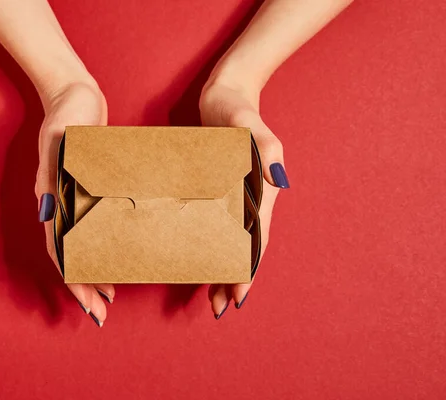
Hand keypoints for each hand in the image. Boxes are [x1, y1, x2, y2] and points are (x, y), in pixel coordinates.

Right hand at [35, 81, 113, 326]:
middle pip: (72, 255)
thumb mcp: (57, 141)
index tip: (90, 302)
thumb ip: (51, 174)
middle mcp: (60, 205)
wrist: (74, 93)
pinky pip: (94, 225)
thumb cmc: (66, 116)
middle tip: (102, 311)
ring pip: (83, 245)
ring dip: (94, 271)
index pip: (61, 251)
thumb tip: (47, 213)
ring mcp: (73, 199)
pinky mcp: (88, 190)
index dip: (75, 280)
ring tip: (110, 293)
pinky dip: (103, 245)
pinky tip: (118, 252)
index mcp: (51, 198)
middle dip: (85, 286)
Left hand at [199, 81, 288, 318]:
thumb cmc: (237, 110)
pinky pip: (219, 226)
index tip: (238, 295)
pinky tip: (201, 258)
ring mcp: (236, 198)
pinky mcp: (221, 192)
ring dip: (224, 270)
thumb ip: (267, 149)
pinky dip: (213, 246)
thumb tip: (280, 181)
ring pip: (232, 243)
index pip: (256, 240)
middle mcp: (250, 201)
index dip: (247, 269)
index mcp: (261, 192)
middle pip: (245, 249)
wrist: (226, 95)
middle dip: (234, 279)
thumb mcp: (251, 124)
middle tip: (220, 307)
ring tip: (214, 298)